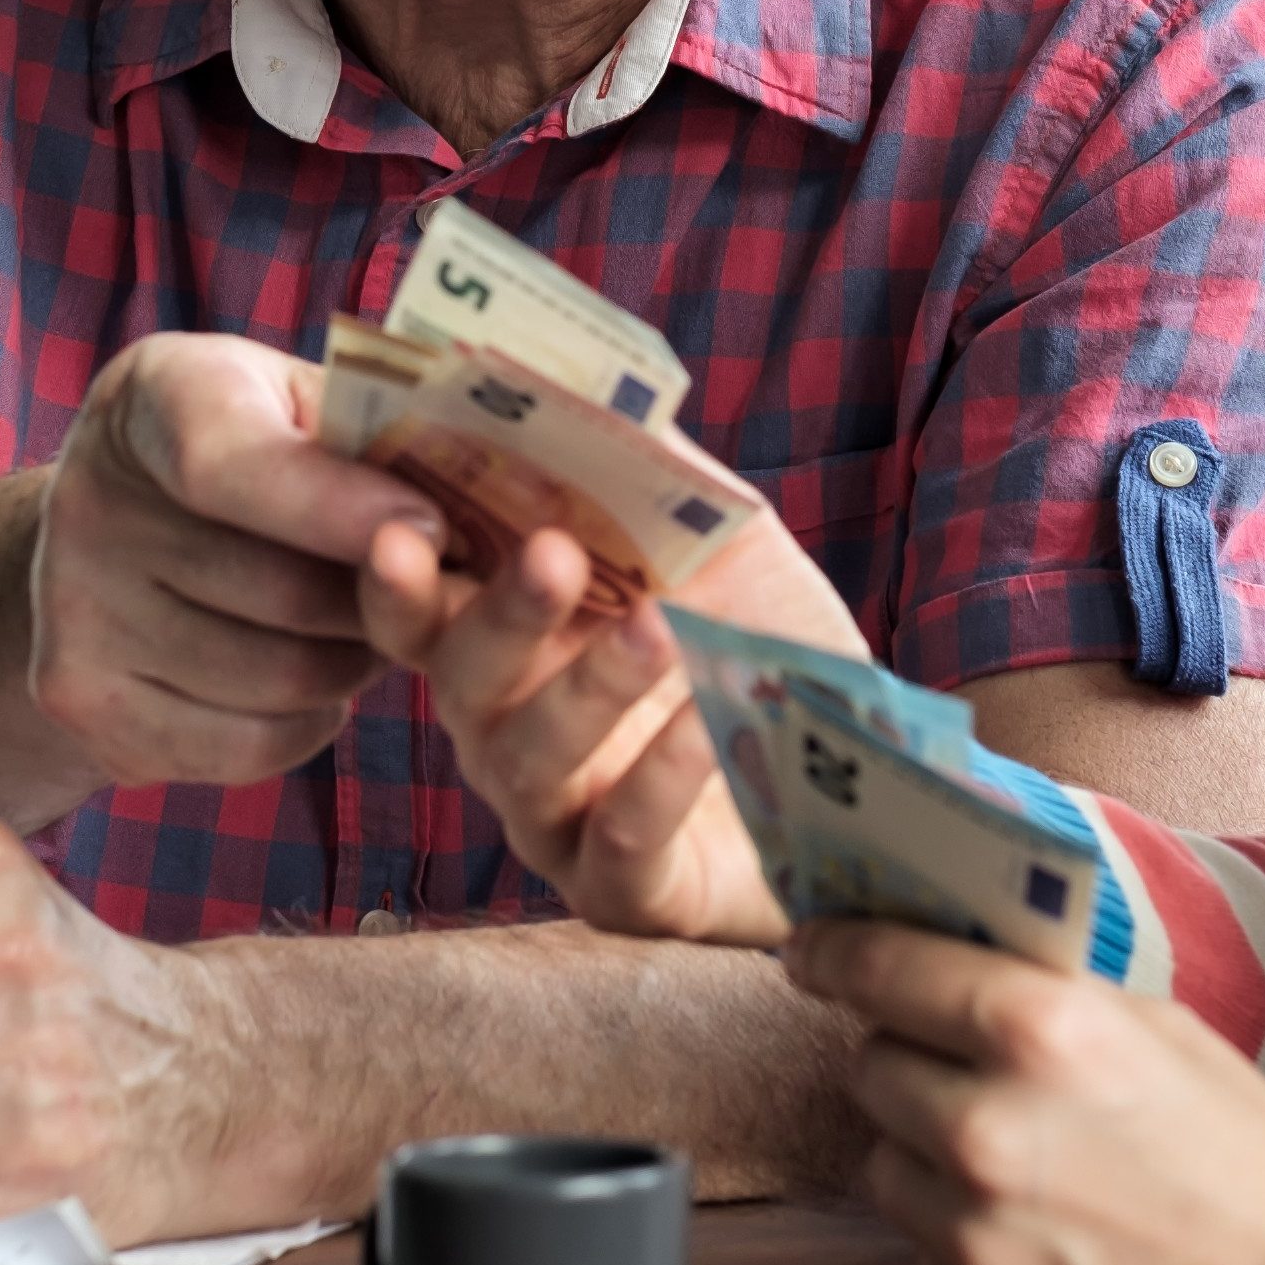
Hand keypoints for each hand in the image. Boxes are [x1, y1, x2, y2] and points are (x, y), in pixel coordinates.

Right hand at [31, 333, 443, 790]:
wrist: (106, 536)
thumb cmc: (250, 448)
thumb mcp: (296, 400)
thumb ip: (372, 432)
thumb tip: (491, 488)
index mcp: (154, 397)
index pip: (230, 465)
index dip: (342, 509)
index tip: (436, 529)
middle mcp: (89, 503)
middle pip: (282, 593)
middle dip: (383, 599)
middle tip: (430, 586)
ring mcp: (74, 615)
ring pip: (283, 680)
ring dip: (356, 663)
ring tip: (362, 622)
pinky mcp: (86, 709)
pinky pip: (252, 744)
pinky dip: (312, 720)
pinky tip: (312, 672)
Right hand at [357, 475, 857, 948]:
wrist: (866, 769)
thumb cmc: (764, 640)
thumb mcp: (717, 533)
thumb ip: (645, 464)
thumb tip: (574, 369)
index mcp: (507, 641)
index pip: (420, 609)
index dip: (398, 575)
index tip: (402, 527)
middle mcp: (508, 735)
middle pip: (463, 681)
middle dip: (502, 614)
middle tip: (554, 555)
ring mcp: (560, 822)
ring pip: (532, 765)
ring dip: (590, 690)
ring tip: (660, 630)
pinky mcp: (629, 895)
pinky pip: (620, 848)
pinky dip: (659, 782)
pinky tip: (706, 726)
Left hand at [788, 921, 1264, 1264]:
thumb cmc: (1248, 1162)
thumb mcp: (1160, 1033)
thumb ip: (1042, 992)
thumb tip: (944, 956)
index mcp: (1043, 1033)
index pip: (881, 968)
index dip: (837, 950)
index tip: (814, 949)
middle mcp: (987, 1132)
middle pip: (870, 1068)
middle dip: (911, 1062)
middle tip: (974, 1077)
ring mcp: (971, 1239)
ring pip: (885, 1166)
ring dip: (930, 1158)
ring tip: (1025, 1172)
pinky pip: (920, 1254)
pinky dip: (961, 1242)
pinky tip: (1041, 1240)